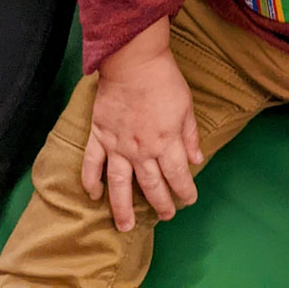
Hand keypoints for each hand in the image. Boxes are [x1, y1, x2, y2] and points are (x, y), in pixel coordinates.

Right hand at [82, 26, 203, 231]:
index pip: (178, 174)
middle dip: (160, 203)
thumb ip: (190, 135)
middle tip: (166, 216)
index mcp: (166, 141)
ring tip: (125, 226)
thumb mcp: (186, 106)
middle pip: (151, 184)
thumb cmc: (164, 80)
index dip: (185, 190)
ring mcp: (118, 145)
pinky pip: (92, 164)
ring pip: (120, 184)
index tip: (189, 200)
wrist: (134, 62)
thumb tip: (197, 159)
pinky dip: (91, 181)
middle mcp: (142, 150)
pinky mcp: (99, 136)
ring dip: (122, 208)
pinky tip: (93, 195)